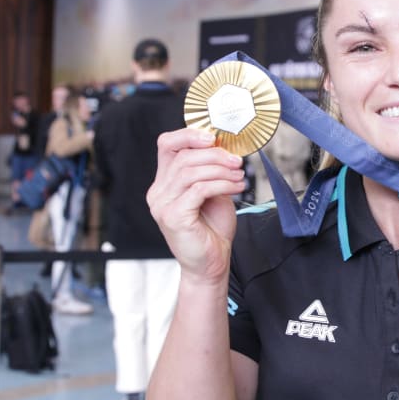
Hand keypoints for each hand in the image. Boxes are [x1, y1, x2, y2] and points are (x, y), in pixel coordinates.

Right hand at [147, 128, 245, 285]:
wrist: (211, 264)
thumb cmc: (212, 229)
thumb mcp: (212, 192)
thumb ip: (210, 171)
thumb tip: (225, 148)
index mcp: (164, 183)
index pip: (166, 145)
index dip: (188, 135)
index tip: (213, 138)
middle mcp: (158, 192)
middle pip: (183, 156)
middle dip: (214, 154)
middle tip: (237, 161)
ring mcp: (163, 205)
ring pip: (191, 171)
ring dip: (221, 170)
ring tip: (239, 176)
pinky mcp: (174, 217)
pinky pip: (199, 189)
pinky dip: (221, 184)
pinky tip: (235, 187)